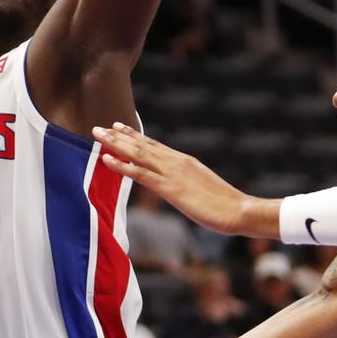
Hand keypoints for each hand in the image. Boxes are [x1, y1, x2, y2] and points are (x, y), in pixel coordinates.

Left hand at [91, 123, 250, 234]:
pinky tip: (107, 159)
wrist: (239, 210)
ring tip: (97, 135)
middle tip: (99, 128)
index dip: (135, 136)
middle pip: (142, 145)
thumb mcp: (203, 190)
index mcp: (185, 161)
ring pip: (138, 154)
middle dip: (119, 136)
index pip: (154, 145)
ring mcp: (173, 173)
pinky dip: (122, 166)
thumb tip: (180, 189)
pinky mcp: (170, 188)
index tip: (119, 127)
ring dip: (115, 144)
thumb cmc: (226, 205)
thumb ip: (188, 185)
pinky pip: (141, 174)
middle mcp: (176, 162)